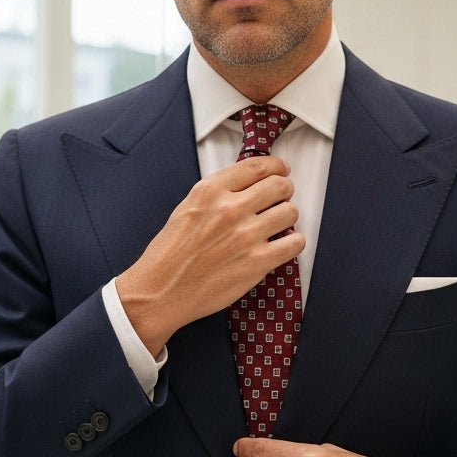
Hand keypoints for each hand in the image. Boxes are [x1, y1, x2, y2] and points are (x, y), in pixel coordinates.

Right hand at [116, 156, 302, 355]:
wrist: (161, 291)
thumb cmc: (169, 254)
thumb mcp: (187, 208)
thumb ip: (216, 193)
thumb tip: (245, 186)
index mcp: (210, 191)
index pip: (256, 167)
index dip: (275, 166)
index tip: (281, 169)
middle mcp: (230, 209)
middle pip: (279, 185)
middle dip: (284, 189)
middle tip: (282, 197)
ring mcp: (246, 235)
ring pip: (290, 212)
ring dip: (288, 215)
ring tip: (279, 223)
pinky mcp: (258, 262)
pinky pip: (294, 243)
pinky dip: (294, 242)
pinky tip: (284, 244)